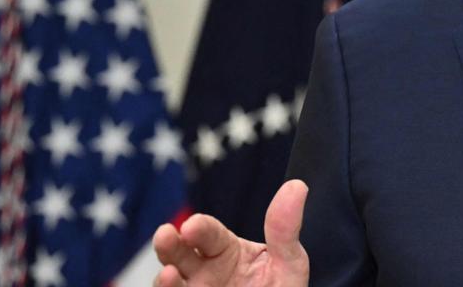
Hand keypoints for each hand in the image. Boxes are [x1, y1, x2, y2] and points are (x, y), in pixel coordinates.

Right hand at [152, 179, 309, 286]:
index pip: (208, 233)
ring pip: (170, 283)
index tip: (192, 226)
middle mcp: (204, 271)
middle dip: (169, 244)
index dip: (199, 227)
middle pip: (179, 253)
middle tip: (165, 235)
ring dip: (165, 279)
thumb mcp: (288, 261)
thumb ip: (285, 230)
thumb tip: (296, 186)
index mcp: (225, 250)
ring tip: (170, 275)